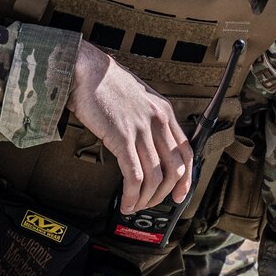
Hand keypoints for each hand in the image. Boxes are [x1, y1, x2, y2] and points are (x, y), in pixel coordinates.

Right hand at [69, 41, 193, 212]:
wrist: (87, 70)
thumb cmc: (107, 85)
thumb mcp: (139, 100)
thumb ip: (148, 122)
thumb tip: (148, 149)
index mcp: (165, 113)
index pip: (187, 152)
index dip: (186, 178)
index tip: (180, 193)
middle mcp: (158, 121)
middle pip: (174, 169)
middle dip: (164, 193)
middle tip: (151, 203)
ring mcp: (142, 129)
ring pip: (155, 176)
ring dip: (146, 198)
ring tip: (134, 205)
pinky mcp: (123, 136)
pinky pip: (134, 175)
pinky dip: (131, 194)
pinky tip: (125, 201)